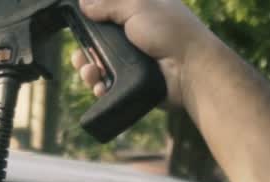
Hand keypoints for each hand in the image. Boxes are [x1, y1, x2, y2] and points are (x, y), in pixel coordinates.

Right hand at [72, 0, 215, 108]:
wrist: (191, 70)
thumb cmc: (170, 31)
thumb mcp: (138, 5)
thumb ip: (109, 3)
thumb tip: (83, 3)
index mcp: (137, 12)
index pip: (106, 13)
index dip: (90, 20)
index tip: (79, 26)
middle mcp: (134, 35)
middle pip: (97, 43)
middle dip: (84, 51)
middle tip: (81, 57)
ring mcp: (133, 60)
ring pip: (99, 66)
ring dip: (89, 70)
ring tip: (91, 74)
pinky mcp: (133, 82)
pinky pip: (109, 85)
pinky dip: (100, 86)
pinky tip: (99, 86)